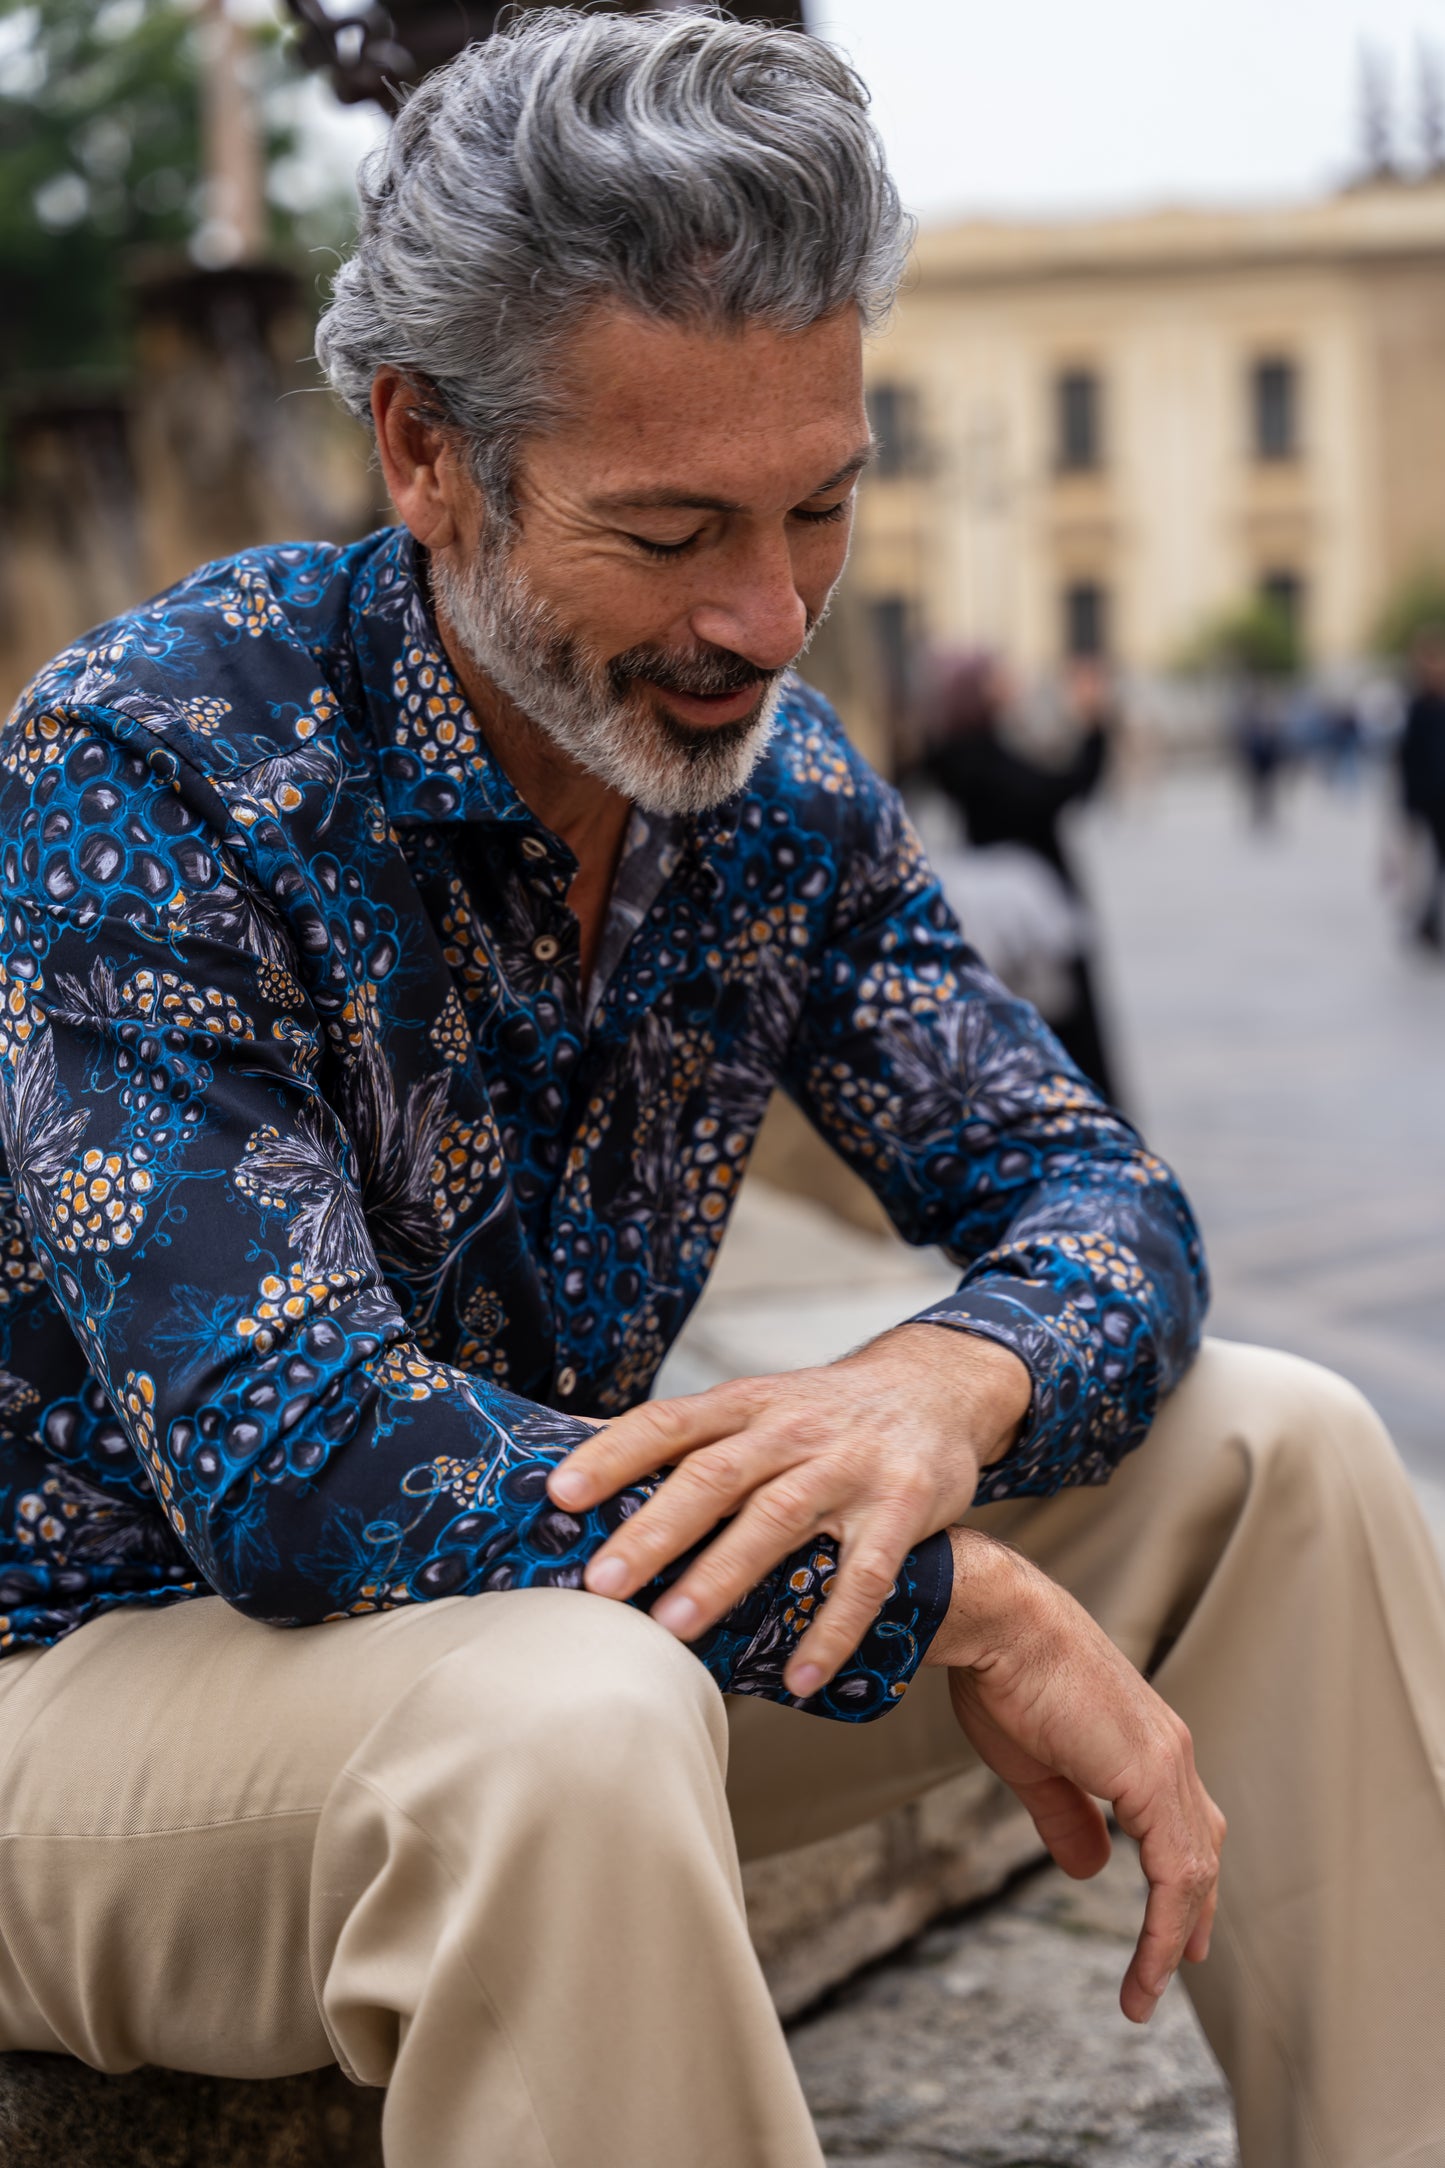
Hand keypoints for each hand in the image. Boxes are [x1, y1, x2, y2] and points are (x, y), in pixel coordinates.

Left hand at [546, 1325, 1029, 1696]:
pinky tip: (799, 1676)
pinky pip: (864, 1576)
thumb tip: (571, 1451)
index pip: (668, 1422)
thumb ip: (682, 1434)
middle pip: (715, 1477)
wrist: (935, 1386)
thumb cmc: (821, 1410)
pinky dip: (832, 1629)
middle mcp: (793, 1429)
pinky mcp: (901, 1509)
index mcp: (746, 1403)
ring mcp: (849, 1468)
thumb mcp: (756, 1402)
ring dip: (723, 1576)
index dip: (612, 1455)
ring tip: (674, 1630)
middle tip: (602, 1584)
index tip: (560, 1495)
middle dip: (655, 1531)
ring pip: (778, 1520)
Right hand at [929, 1527, 1225, 2023]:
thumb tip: (1091, 1870)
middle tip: (1183, 1962)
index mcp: (1143, 1740)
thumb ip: (1067, 1817)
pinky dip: (1165, 1927)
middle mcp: (1168, 1749)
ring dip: (1174, 1934)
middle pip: (1201, 1846)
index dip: (1183, 1878)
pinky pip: (1175, 1873)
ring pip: (1193, 1869)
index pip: (1182, 1821)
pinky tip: (1150, 1966)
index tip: (1177, 1927)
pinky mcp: (1152, 1775)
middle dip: (1194, 1911)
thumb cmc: (1003, 1675)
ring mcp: (1167, 1761)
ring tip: (1149, 1990)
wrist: (998, 1623)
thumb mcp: (1034, 1763)